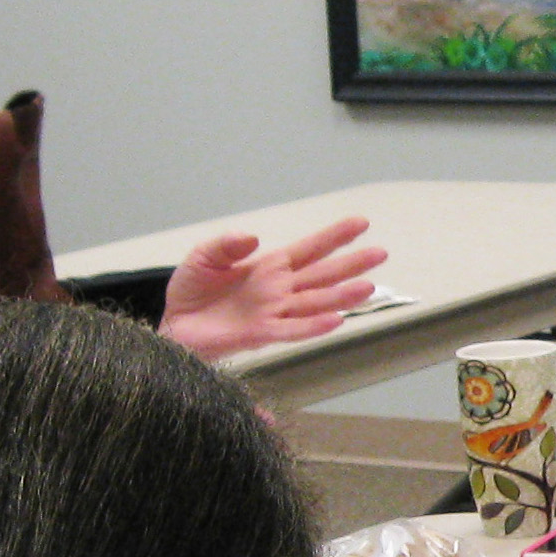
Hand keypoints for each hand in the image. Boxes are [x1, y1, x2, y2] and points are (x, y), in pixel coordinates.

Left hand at [159, 216, 386, 360]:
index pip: (309, 249)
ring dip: (342, 296)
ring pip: (316, 302)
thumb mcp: (204, 256)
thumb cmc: (192, 292)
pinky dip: (315, 326)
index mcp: (270, 267)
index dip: (334, 236)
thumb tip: (252, 237)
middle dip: (352, 264)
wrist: (175, 326)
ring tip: (369, 287)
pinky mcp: (262, 333)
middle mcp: (280, 289)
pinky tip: (336, 320)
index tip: (360, 223)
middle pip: (323, 275)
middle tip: (381, 253)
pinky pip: (293, 330)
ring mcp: (274, 312)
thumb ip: (227, 245)